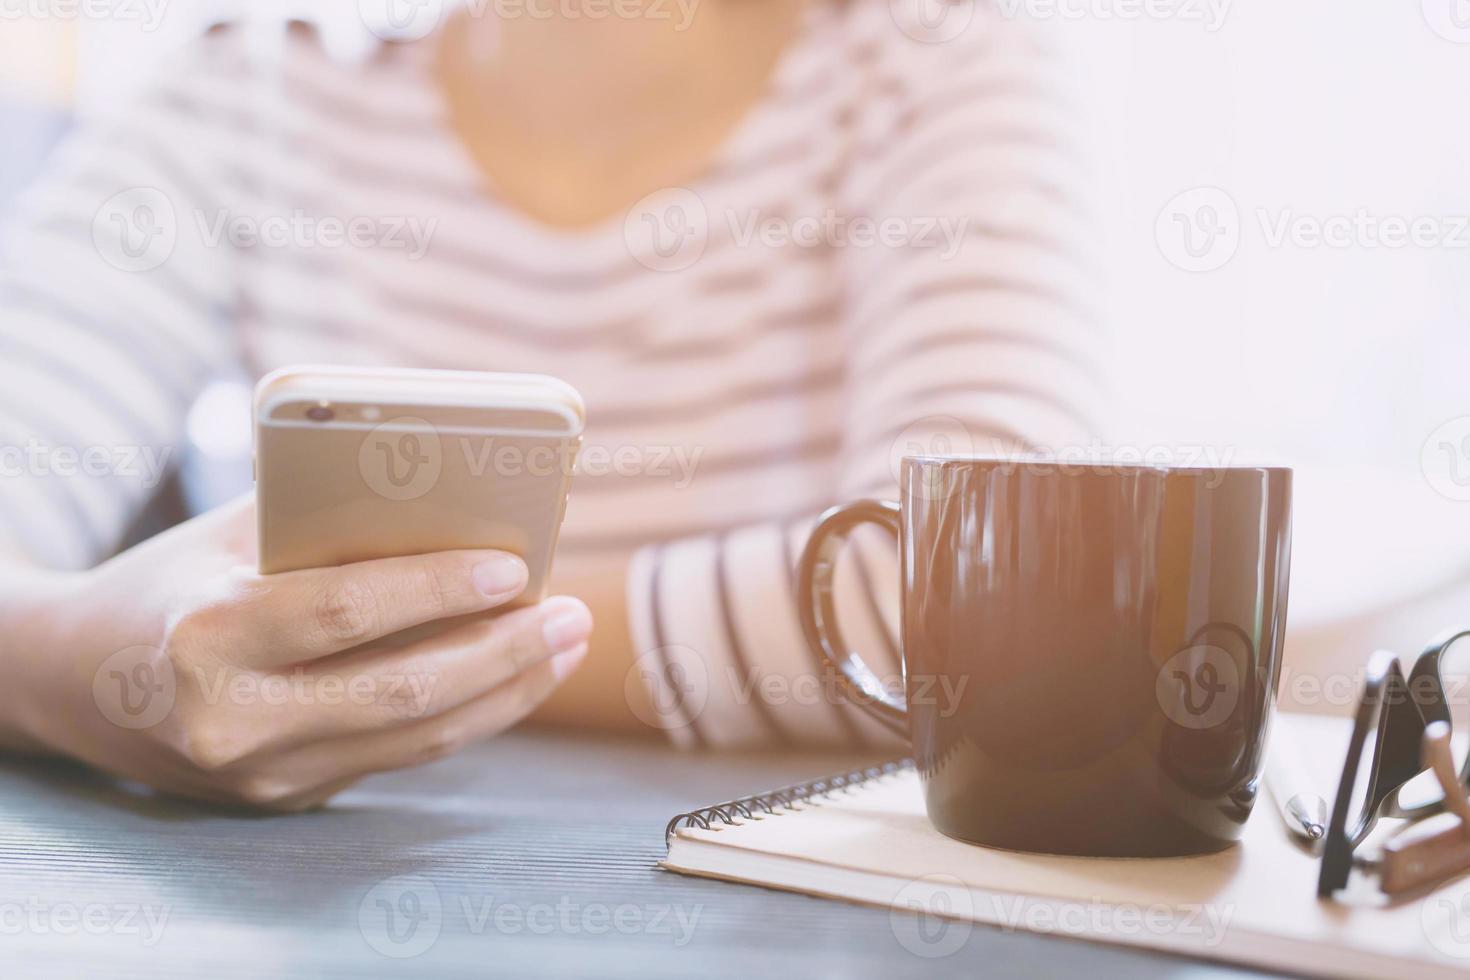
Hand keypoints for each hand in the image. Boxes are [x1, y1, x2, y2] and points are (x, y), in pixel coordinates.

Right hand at [3, 495, 591, 808]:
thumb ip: (329, 515)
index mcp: (205, 634)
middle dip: (503, 653)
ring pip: (415, 739)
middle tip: (573, 615)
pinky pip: (400, 756)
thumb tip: (460, 496)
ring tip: (564, 644)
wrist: (80, 681)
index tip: (518, 566)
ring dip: (506, 692)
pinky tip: (514, 677)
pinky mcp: (286, 798)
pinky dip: (469, 716)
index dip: (439, 587)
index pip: (344, 610)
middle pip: (400, 691)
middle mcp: (229, 718)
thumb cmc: (173, 581)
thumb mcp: (233, 533)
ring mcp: (260, 773)